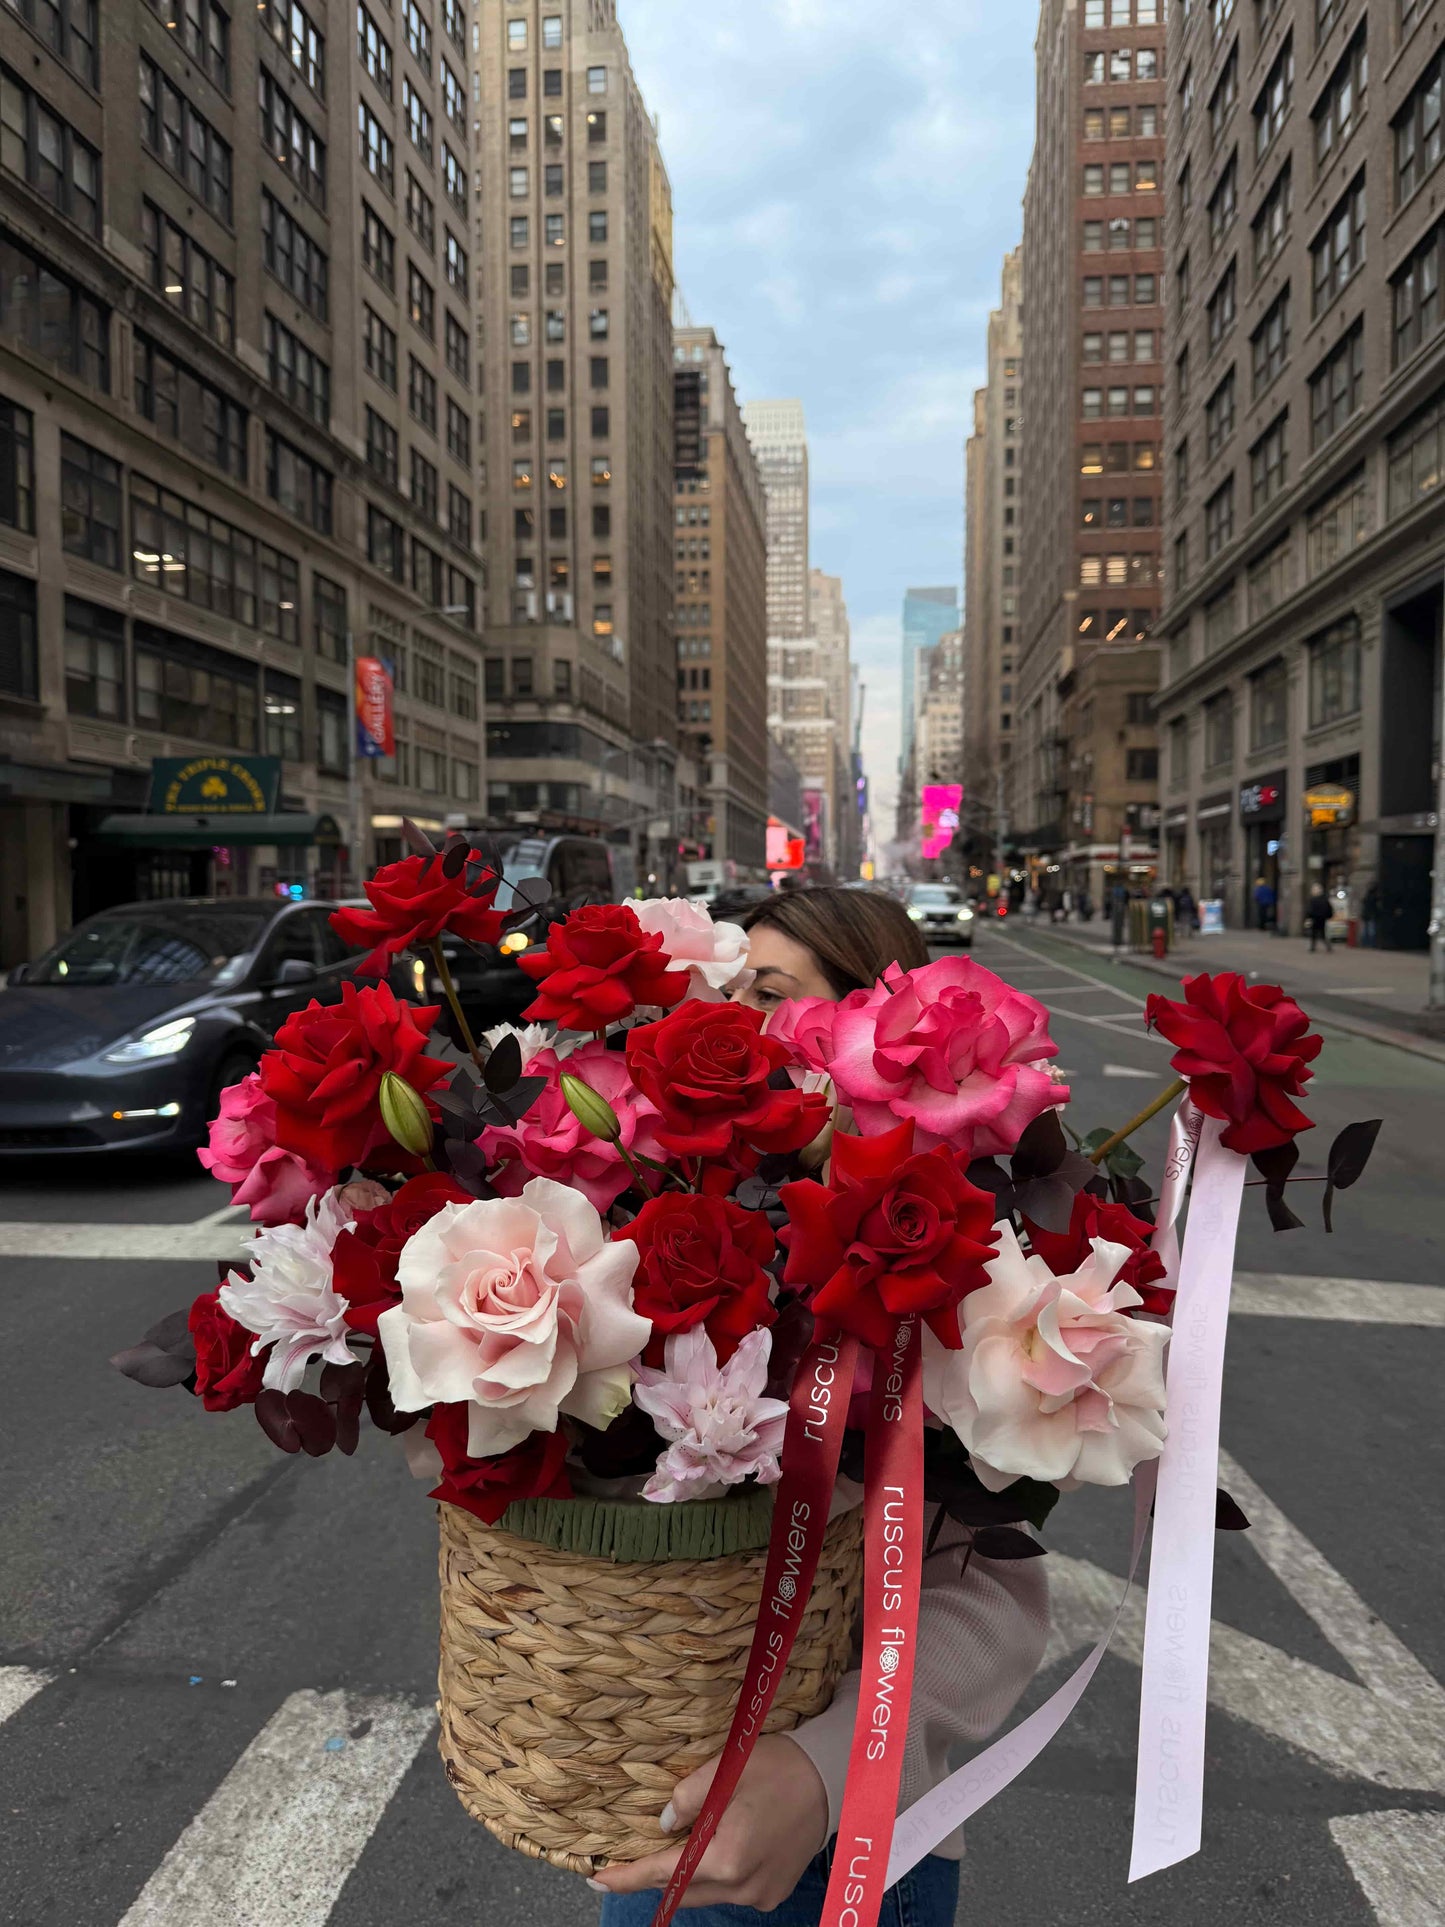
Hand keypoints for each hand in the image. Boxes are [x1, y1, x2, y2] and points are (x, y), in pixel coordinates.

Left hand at [588, 1734, 828, 1911]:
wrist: (833, 1779)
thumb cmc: (779, 1767)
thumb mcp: (726, 1770)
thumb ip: (686, 1799)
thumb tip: (663, 1825)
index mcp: (727, 1858)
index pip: (664, 1874)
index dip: (627, 1877)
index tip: (596, 1879)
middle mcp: (743, 1887)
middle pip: (684, 1890)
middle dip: (653, 1878)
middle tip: (623, 1864)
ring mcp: (761, 1895)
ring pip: (707, 1893)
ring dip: (685, 1876)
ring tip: (667, 1852)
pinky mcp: (774, 1892)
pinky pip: (731, 1890)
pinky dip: (713, 1875)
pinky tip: (709, 1851)